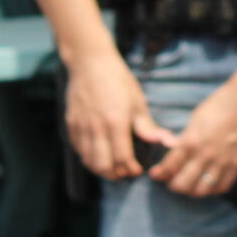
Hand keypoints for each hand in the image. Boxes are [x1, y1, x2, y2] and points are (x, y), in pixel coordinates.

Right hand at [64, 51, 161, 180]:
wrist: (90, 62)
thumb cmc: (118, 80)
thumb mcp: (137, 102)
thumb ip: (147, 127)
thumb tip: (165, 142)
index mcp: (116, 122)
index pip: (122, 159)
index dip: (131, 169)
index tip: (137, 170)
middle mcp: (96, 127)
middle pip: (103, 166)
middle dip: (116, 174)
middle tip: (125, 171)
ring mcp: (81, 127)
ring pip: (88, 161)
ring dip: (101, 168)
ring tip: (112, 165)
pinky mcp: (71, 124)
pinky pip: (78, 150)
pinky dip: (88, 157)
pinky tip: (98, 152)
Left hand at [146, 82, 236, 197]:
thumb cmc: (218, 105)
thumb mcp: (195, 120)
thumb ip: (185, 138)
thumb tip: (175, 150)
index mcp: (191, 141)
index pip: (170, 166)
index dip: (159, 174)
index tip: (156, 174)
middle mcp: (205, 155)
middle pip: (183, 184)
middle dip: (173, 185)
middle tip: (171, 182)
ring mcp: (222, 162)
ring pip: (202, 190)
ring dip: (191, 191)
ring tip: (189, 186)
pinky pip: (222, 186)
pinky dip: (212, 190)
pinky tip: (208, 186)